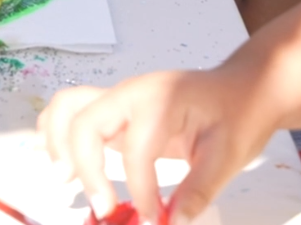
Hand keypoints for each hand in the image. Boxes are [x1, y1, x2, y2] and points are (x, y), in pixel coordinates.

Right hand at [38, 69, 275, 224]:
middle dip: (85, 168)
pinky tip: (63, 162)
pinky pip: (71, 112)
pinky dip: (58, 134)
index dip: (139, 188)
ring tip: (66, 180)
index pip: (136, 147)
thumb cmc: (237, 114)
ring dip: (58, 144)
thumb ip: (198, 190)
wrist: (242, 89)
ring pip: (66, 109)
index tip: (153, 219)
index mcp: (160, 100)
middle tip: (102, 207)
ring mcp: (117, 99)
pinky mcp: (113, 111)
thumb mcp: (228, 155)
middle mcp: (130, 94)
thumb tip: (173, 222)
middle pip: (84, 123)